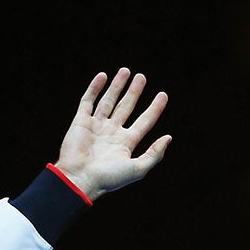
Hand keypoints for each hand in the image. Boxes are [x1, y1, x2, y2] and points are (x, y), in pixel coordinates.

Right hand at [53, 69, 170, 199]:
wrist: (80, 179)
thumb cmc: (109, 178)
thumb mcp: (138, 168)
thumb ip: (154, 154)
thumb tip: (168, 137)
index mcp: (126, 143)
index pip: (145, 121)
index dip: (154, 108)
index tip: (163, 95)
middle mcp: (112, 132)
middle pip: (127, 107)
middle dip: (134, 92)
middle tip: (142, 77)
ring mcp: (96, 126)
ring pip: (108, 101)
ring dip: (117, 86)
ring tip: (126, 71)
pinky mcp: (81, 122)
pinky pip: (88, 101)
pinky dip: (95, 88)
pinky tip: (103, 76)